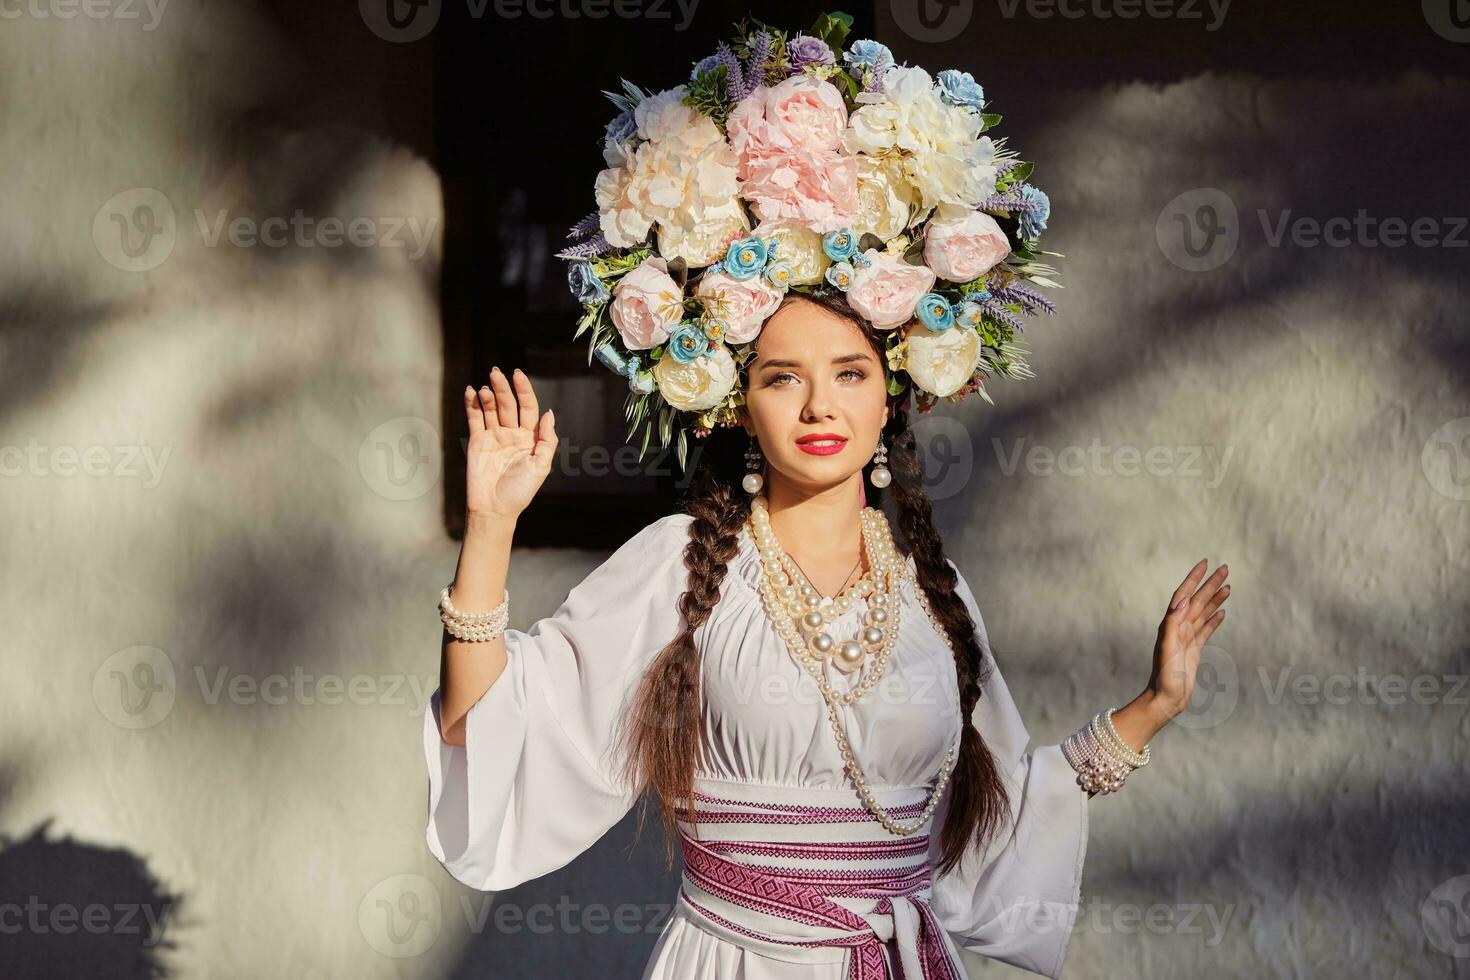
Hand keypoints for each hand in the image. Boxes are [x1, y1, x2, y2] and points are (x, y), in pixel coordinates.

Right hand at [463, 366, 557, 522]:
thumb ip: (547, 439)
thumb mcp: (541, 466)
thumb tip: (549, 413)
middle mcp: (512, 433)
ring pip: (491, 409)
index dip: (524, 390)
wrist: (494, 509)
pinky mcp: (477, 442)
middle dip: (503, 388)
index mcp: (529, 437)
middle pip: (508, 404)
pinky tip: (470, 392)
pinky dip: (472, 404)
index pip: (528, 407)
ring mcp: (493, 436)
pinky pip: (475, 419)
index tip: (517, 375)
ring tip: (485, 388)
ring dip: (488, 396)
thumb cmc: (520, 491)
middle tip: (495, 372)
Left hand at [1147, 559, 1231, 720]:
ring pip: (1204, 613)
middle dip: (1210, 583)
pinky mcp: (1193, 650)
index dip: (1194, 578)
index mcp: (1171, 624)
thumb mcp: (1167, 648)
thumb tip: (1183, 600)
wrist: (1166, 699)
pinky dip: (1214, 619)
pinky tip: (1223, 611)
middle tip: (1225, 568)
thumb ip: (1173, 623)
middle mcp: (1178, 628)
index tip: (1205, 563)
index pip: (1184, 594)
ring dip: (1215, 598)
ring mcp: (1186, 638)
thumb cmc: (1164, 676)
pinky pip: (1206, 630)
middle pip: (1198, 600)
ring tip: (1229, 586)